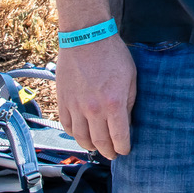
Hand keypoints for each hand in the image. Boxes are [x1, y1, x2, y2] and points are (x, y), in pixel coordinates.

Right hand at [55, 36, 136, 159]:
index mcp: (113, 104)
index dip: (123, 148)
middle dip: (108, 152)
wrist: (86, 38)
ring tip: (97, 147)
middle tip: (112, 154)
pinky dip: (74, 135)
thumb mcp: (130, 77)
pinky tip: (81, 134)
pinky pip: (67, 126)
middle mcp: (93, 109)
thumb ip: (129, 102)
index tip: (125, 150)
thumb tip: (126, 121)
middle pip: (99, 142)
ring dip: (90, 146)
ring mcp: (75, 106)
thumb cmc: (113, 55)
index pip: (118, 137)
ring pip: (81, 138)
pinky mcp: (63, 101)